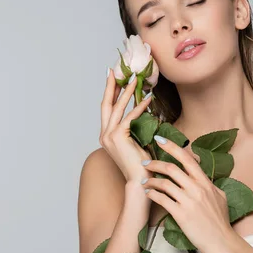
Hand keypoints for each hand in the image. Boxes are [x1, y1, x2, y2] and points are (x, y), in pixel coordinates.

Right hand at [99, 68, 153, 182]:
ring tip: (134, 80)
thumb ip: (134, 127)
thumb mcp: (136, 141)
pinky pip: (130, 117)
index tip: (112, 78)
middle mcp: (104, 134)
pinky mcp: (118, 137)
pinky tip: (148, 99)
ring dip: (127, 92)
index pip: (107, 109)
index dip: (109, 93)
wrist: (140, 181)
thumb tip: (141, 111)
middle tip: (115, 71)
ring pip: (117, 108)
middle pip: (106, 104)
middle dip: (111, 86)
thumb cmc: (141, 164)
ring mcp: (109, 136)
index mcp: (106, 135)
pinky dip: (139, 107)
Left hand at [141, 135, 233, 252]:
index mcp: (205, 182)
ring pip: (164, 183)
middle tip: (144, 163)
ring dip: (151, 180)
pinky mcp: (181, 214)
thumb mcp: (220, 196)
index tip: (159, 140)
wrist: (222, 242)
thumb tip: (202, 176)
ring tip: (144, 181)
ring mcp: (189, 201)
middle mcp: (197, 188)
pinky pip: (162, 199)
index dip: (172, 147)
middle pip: (171, 168)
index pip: (187, 158)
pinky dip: (152, 194)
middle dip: (154, 163)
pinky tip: (148, 193)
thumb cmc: (221, 221)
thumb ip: (209, 184)